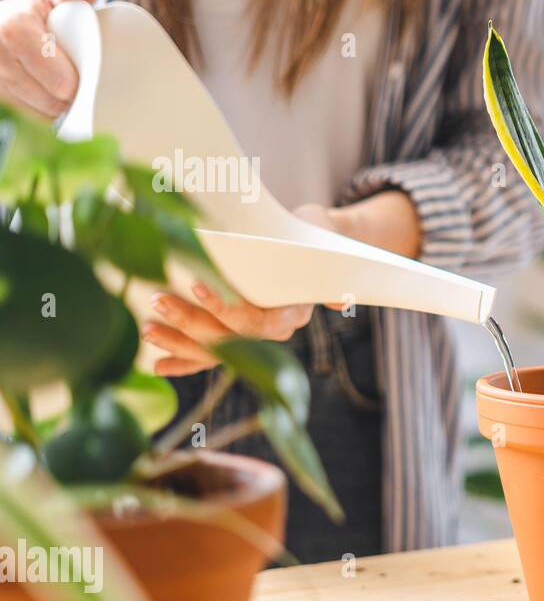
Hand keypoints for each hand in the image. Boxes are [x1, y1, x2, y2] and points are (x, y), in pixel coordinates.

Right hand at [0, 0, 100, 118]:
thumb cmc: (27, 15)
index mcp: (15, 30)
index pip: (61, 81)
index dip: (75, 84)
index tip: (78, 77)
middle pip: (51, 102)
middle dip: (68, 99)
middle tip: (72, 86)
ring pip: (37, 116)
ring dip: (51, 110)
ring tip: (54, 90)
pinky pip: (22, 121)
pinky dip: (34, 116)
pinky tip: (37, 100)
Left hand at [143, 205, 337, 376]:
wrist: (310, 244)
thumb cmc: (310, 234)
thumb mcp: (321, 239)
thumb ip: (328, 267)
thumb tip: (339, 302)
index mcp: (293, 314)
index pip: (258, 323)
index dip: (226, 309)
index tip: (198, 286)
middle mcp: (273, 331)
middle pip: (229, 337)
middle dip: (189, 322)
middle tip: (157, 299)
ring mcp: (252, 336)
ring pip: (214, 349)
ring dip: (179, 342)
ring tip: (148, 329)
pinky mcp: (236, 335)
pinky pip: (208, 356)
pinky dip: (183, 361)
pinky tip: (157, 366)